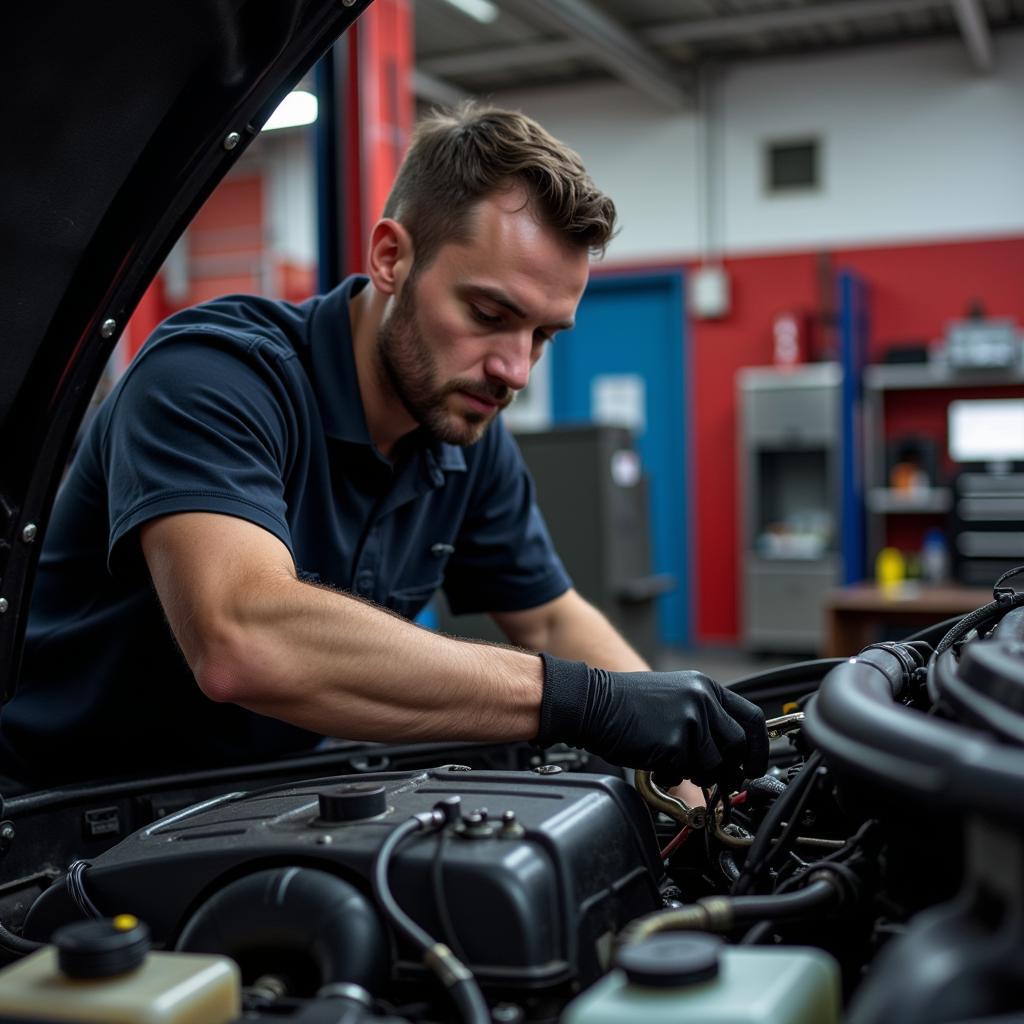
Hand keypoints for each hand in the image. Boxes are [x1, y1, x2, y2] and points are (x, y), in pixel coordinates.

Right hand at [537, 655, 768, 786]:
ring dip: (696, 772)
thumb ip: (706, 717)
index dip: (759, 748)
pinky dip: (671, 774)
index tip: (755, 766)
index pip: (752, 719)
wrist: (594, 703)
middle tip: (715, 779)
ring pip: (713, 765)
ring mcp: (689, 720)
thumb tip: (732, 753)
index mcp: (705, 687)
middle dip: (729, 769)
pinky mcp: (673, 742)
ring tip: (673, 761)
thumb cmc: (629, 704)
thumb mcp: (676, 697)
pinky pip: (684, 772)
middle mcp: (702, 700)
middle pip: (738, 746)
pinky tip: (655, 759)